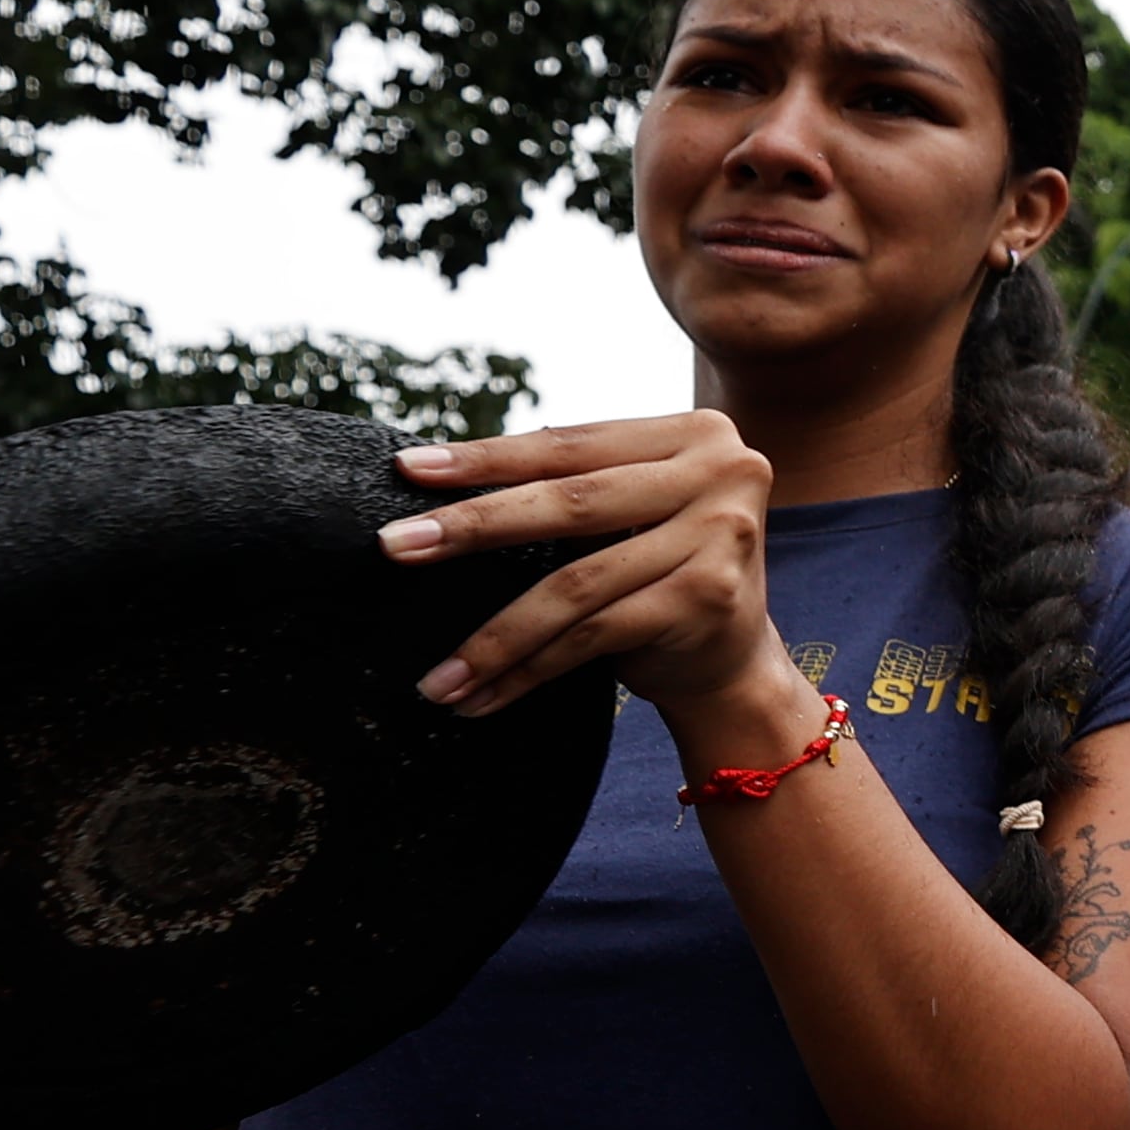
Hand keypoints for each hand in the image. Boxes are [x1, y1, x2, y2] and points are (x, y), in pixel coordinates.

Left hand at [378, 415, 784, 724]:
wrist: (735, 664)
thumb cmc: (661, 575)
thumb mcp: (631, 512)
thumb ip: (578, 484)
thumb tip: (440, 475)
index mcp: (697, 434)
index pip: (571, 443)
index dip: (487, 456)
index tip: (409, 469)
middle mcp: (723, 473)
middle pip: (571, 501)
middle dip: (472, 527)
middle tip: (395, 545)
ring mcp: (721, 535)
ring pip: (575, 584)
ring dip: (494, 635)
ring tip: (436, 674)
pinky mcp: (709, 598)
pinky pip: (593, 635)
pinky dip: (529, 669)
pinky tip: (482, 696)